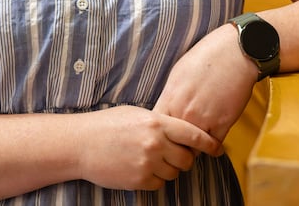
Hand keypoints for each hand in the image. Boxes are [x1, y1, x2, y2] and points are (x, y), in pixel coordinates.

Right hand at [76, 105, 221, 190]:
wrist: (81, 143)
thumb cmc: (107, 125)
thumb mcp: (137, 115)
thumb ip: (160, 123)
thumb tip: (181, 132)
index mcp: (157, 122)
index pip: (193, 134)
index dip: (208, 143)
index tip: (217, 148)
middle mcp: (155, 143)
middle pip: (187, 158)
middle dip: (184, 158)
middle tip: (174, 155)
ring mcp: (147, 164)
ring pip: (174, 173)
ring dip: (168, 169)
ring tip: (151, 159)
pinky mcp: (139, 180)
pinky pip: (159, 184)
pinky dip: (154, 179)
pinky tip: (140, 168)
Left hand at [153, 24, 257, 141]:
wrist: (234, 52)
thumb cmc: (206, 57)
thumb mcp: (177, 73)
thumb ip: (170, 96)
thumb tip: (166, 111)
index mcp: (170, 98)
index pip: (157, 129)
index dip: (161, 135)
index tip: (166, 136)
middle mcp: (183, 112)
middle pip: (173, 143)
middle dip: (176, 145)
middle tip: (182, 144)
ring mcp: (203, 120)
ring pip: (193, 148)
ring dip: (195, 147)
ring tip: (198, 142)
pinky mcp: (222, 124)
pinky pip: (213, 146)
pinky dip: (213, 145)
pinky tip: (213, 139)